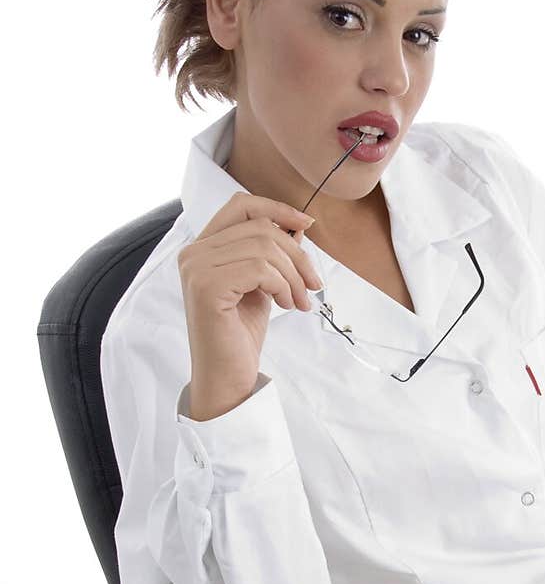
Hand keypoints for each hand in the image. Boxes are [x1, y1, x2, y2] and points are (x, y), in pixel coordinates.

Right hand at [179, 191, 319, 399]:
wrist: (227, 377)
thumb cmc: (240, 334)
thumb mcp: (263, 285)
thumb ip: (273, 254)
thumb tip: (298, 225)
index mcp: (202, 248)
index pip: (241, 205)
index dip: (277, 209)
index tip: (306, 224)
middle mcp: (193, 253)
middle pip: (260, 227)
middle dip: (296, 255)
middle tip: (312, 285)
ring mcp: (196, 269)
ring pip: (265, 247)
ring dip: (293, 276)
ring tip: (298, 301)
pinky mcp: (207, 287)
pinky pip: (261, 268)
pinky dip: (283, 286)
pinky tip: (286, 306)